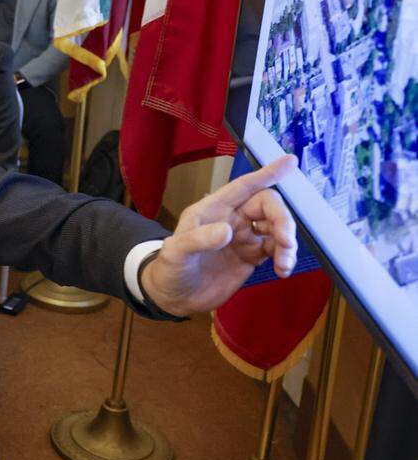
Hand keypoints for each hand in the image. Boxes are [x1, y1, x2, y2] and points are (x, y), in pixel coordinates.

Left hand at [141, 154, 297, 316]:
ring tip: (284, 264)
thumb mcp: (176, 253)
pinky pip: (276, 249)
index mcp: (213, 209)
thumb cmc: (169, 269)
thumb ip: (198, 240)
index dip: (266, 174)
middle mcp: (232, 218)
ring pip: (276, 227)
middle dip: (282, 220)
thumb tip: (227, 231)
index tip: (290, 161)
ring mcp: (244, 237)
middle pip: (268, 206)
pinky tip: (282, 270)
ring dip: (287, 242)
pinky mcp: (252, 256)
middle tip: (286, 242)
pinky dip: (285, 257)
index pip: (244, 186)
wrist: (174, 298)